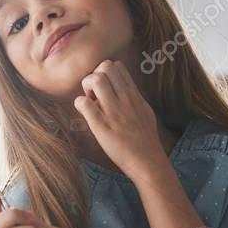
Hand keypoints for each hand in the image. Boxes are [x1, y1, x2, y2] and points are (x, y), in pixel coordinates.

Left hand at [73, 59, 167, 180]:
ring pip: (95, 80)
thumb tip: (125, 88)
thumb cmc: (146, 138)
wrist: (148, 161)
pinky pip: (83, 103)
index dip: (105, 73)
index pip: (117, 66)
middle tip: (94, 94)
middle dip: (94, 76)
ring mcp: (113, 112)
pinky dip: (79, 104)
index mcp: (134, 95)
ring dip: (86, 88)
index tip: (104, 88)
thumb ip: (134, 97)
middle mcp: (124, 99)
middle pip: (105, 67)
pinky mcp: (101, 126)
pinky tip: (85, 113)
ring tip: (90, 103)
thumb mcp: (145, 111)